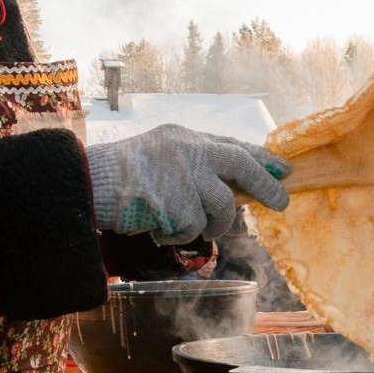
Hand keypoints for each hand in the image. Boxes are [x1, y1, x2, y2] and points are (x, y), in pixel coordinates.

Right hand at [86, 124, 290, 245]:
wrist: (89, 184)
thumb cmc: (122, 174)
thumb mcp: (161, 152)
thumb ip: (194, 161)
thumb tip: (233, 182)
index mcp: (186, 138)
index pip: (232, 146)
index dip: (261, 159)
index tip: (284, 168)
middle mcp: (188, 152)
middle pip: (239, 165)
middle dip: (264, 185)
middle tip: (282, 201)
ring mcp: (183, 177)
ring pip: (220, 207)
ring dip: (212, 224)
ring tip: (193, 227)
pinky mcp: (175, 204)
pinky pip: (192, 229)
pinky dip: (177, 234)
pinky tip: (157, 227)